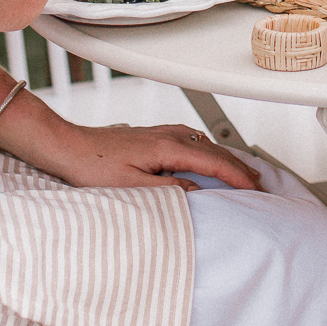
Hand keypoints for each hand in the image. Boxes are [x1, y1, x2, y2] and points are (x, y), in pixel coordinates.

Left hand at [44, 120, 264, 193]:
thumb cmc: (92, 166)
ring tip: (240, 175)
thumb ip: (167, 190)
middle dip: (239, 167)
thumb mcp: (130, 187)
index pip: (213, 162)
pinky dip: (208, 152)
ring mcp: (161, 132)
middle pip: (214, 150)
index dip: (237, 177)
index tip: (255, 190)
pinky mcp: (153, 136)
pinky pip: (192, 141)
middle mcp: (168, 135)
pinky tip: (206, 160)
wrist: (68, 146)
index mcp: (166, 147)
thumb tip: (198, 192)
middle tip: (259, 186)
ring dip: (225, 159)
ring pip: (204, 144)